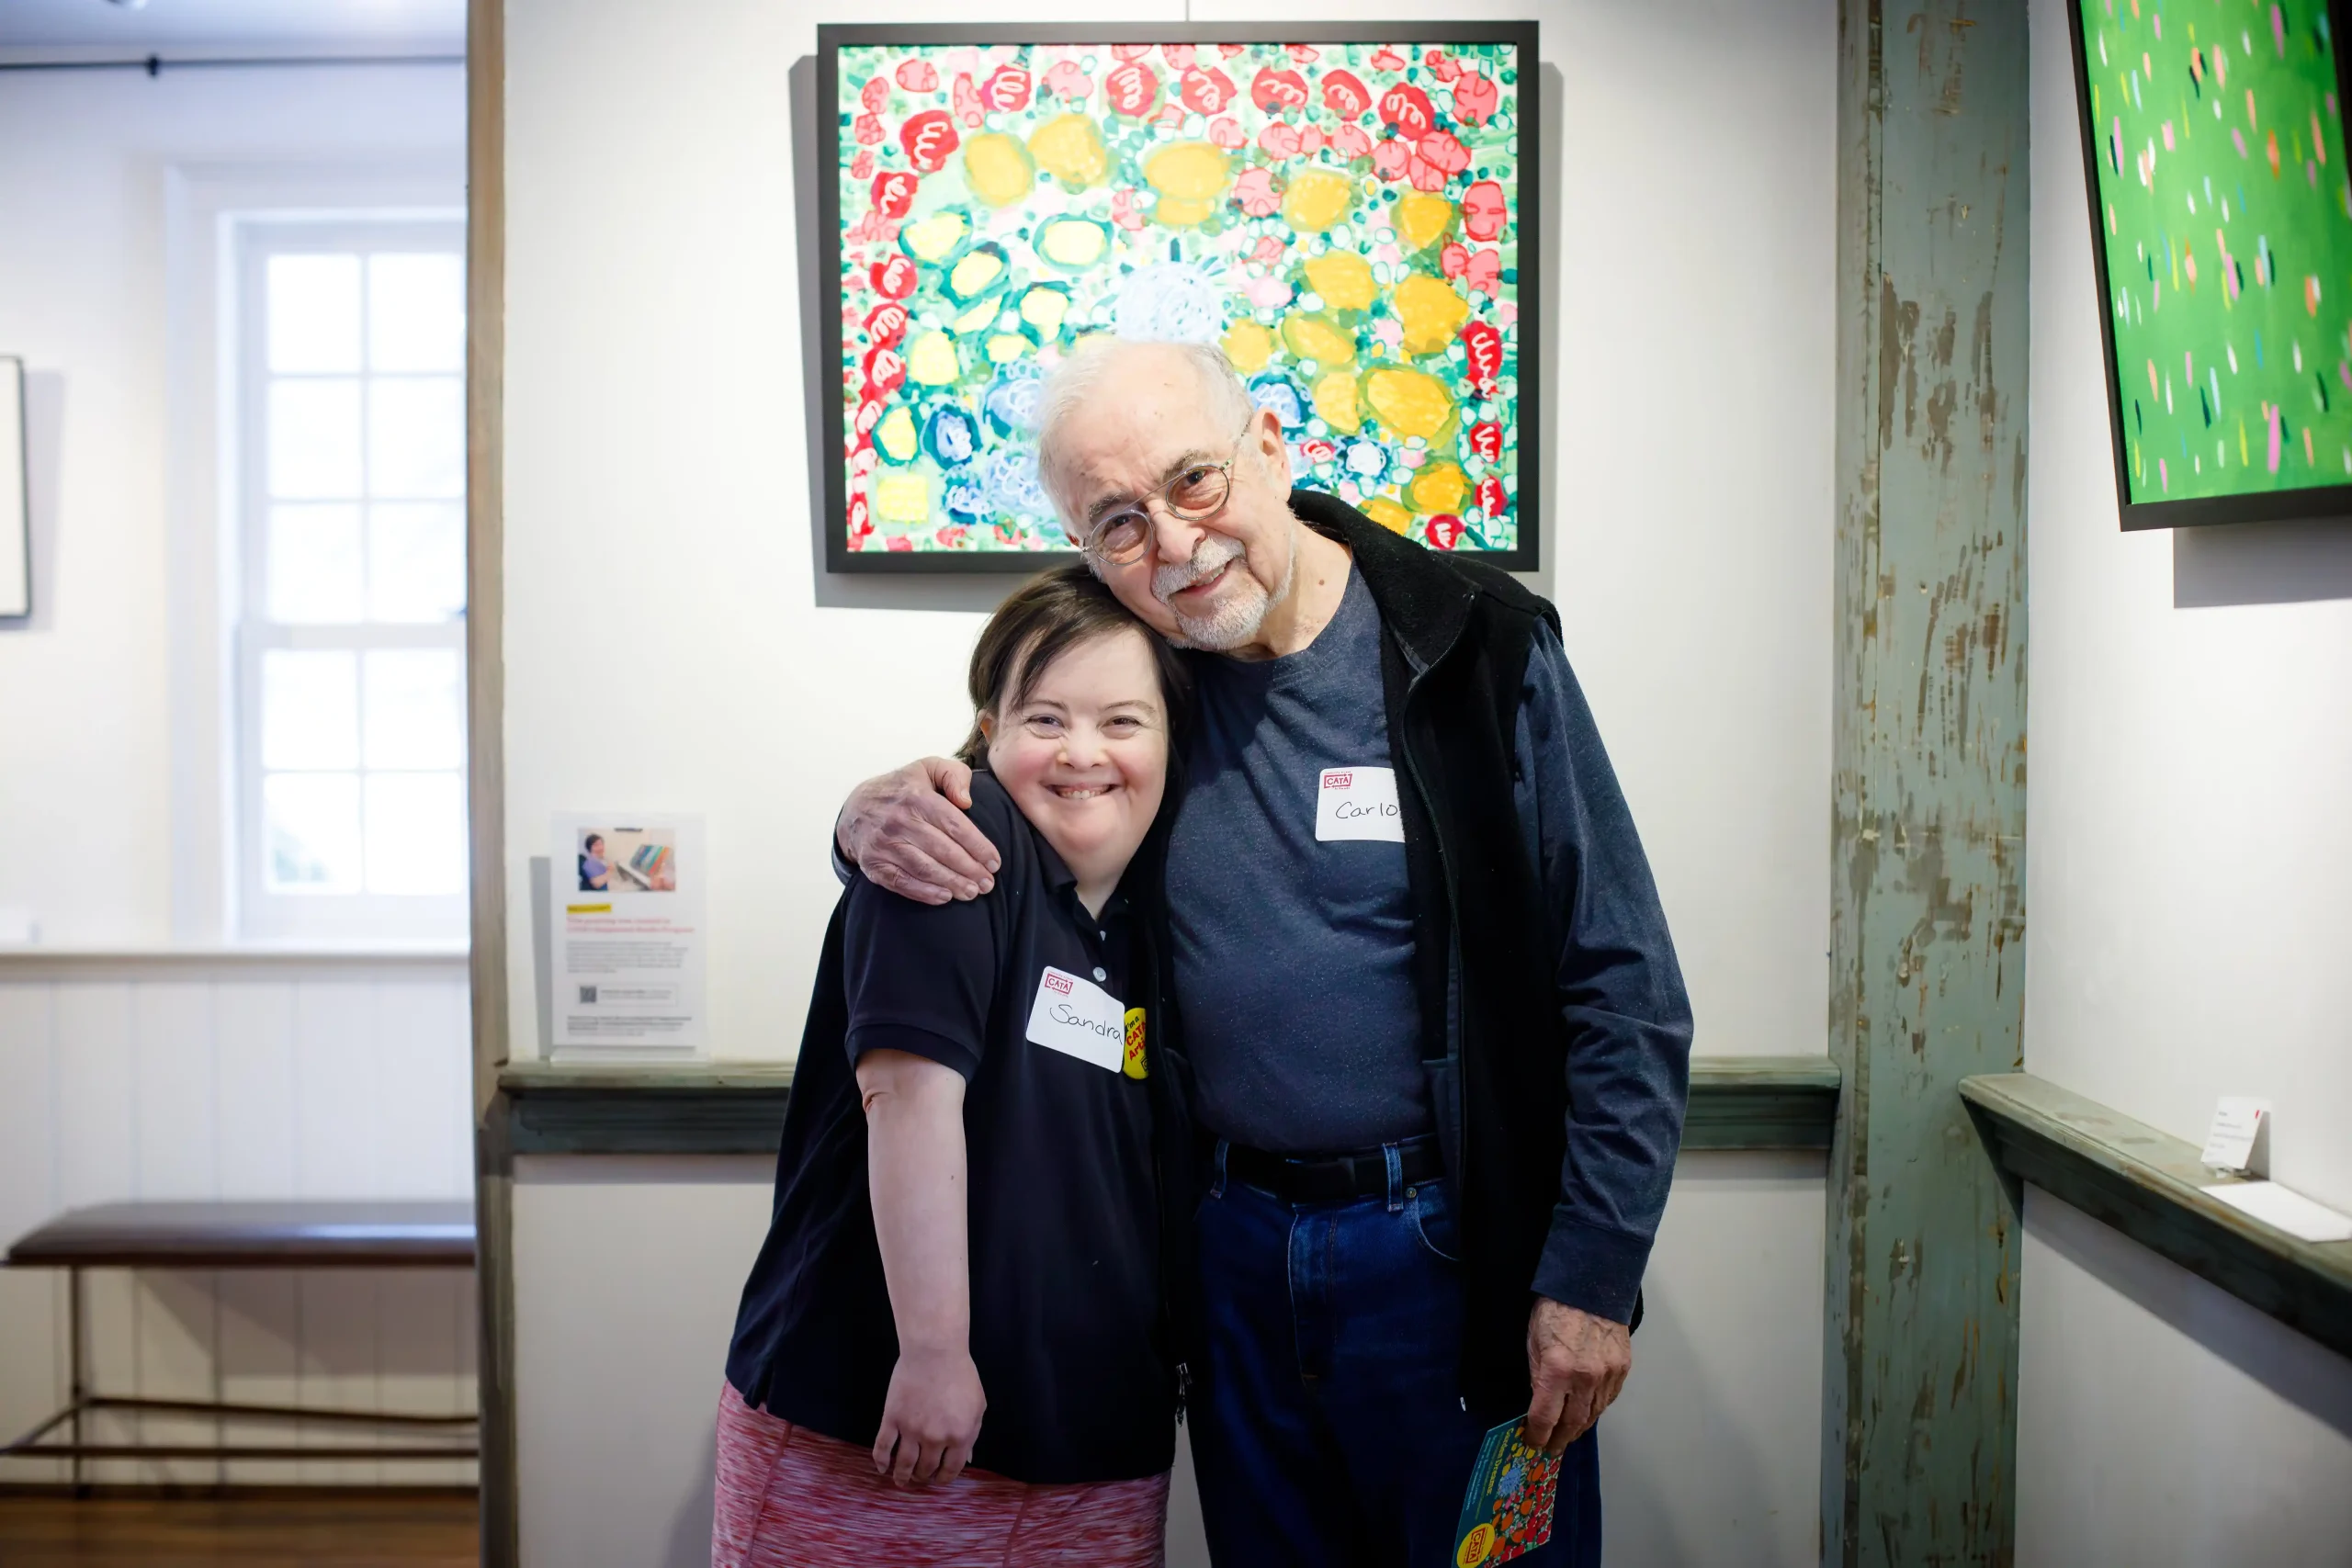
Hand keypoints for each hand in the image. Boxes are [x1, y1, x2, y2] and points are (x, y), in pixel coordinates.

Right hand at [837, 758, 1001, 904]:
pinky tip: (945, 897)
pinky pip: (901, 882)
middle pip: (943, 850)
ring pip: (924, 868)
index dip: (978, 846)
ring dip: (952, 883)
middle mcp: (899, 821)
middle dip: (970, 870)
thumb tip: (966, 802)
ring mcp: (884, 844)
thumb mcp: (928, 768)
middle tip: (988, 884)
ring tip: (972, 893)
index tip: (995, 862)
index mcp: (917, 797)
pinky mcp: (873, 864)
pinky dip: (924, 893)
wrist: (856, 808)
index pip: (955, 825)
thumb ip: (954, 775)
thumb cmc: (903, 789)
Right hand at [873, 1346, 984, 1485]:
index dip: (943, 1478)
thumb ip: (973, 1433)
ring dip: (902, 1476)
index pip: (951, 1469)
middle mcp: (935, 1438)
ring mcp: (912, 1430)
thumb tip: (967, 1458)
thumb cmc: (960, 1374)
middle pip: (926, 1468)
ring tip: (900, 1481)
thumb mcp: (977, 1405)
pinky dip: (881, 1461)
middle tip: (919, 1478)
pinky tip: (882, 1468)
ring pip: (904, 1464)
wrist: (935, 1351)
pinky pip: (883, 1446)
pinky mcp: (892, 1418)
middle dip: (923, 1477)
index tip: (938, 1480)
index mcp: (960, 1436)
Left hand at [1523, 1298, 1629, 1452]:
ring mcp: (1608, 1375)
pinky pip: (1609, 1399)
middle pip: (1572, 1423)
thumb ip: (1537, 1376)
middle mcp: (1585, 1378)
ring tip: (1568, 1436)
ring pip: (1593, 1415)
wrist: (1591, 1284)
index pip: (1545, 1417)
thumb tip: (1539, 1403)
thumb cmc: (1554, 1309)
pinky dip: (1596, 1410)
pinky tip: (1587, 1414)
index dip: (1537, 1434)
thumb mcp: (1533, 1342)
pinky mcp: (1623, 1369)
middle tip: (1551, 1449)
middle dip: (1559, 1440)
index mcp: (1558, 1370)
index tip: (1532, 1442)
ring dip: (1578, 1429)